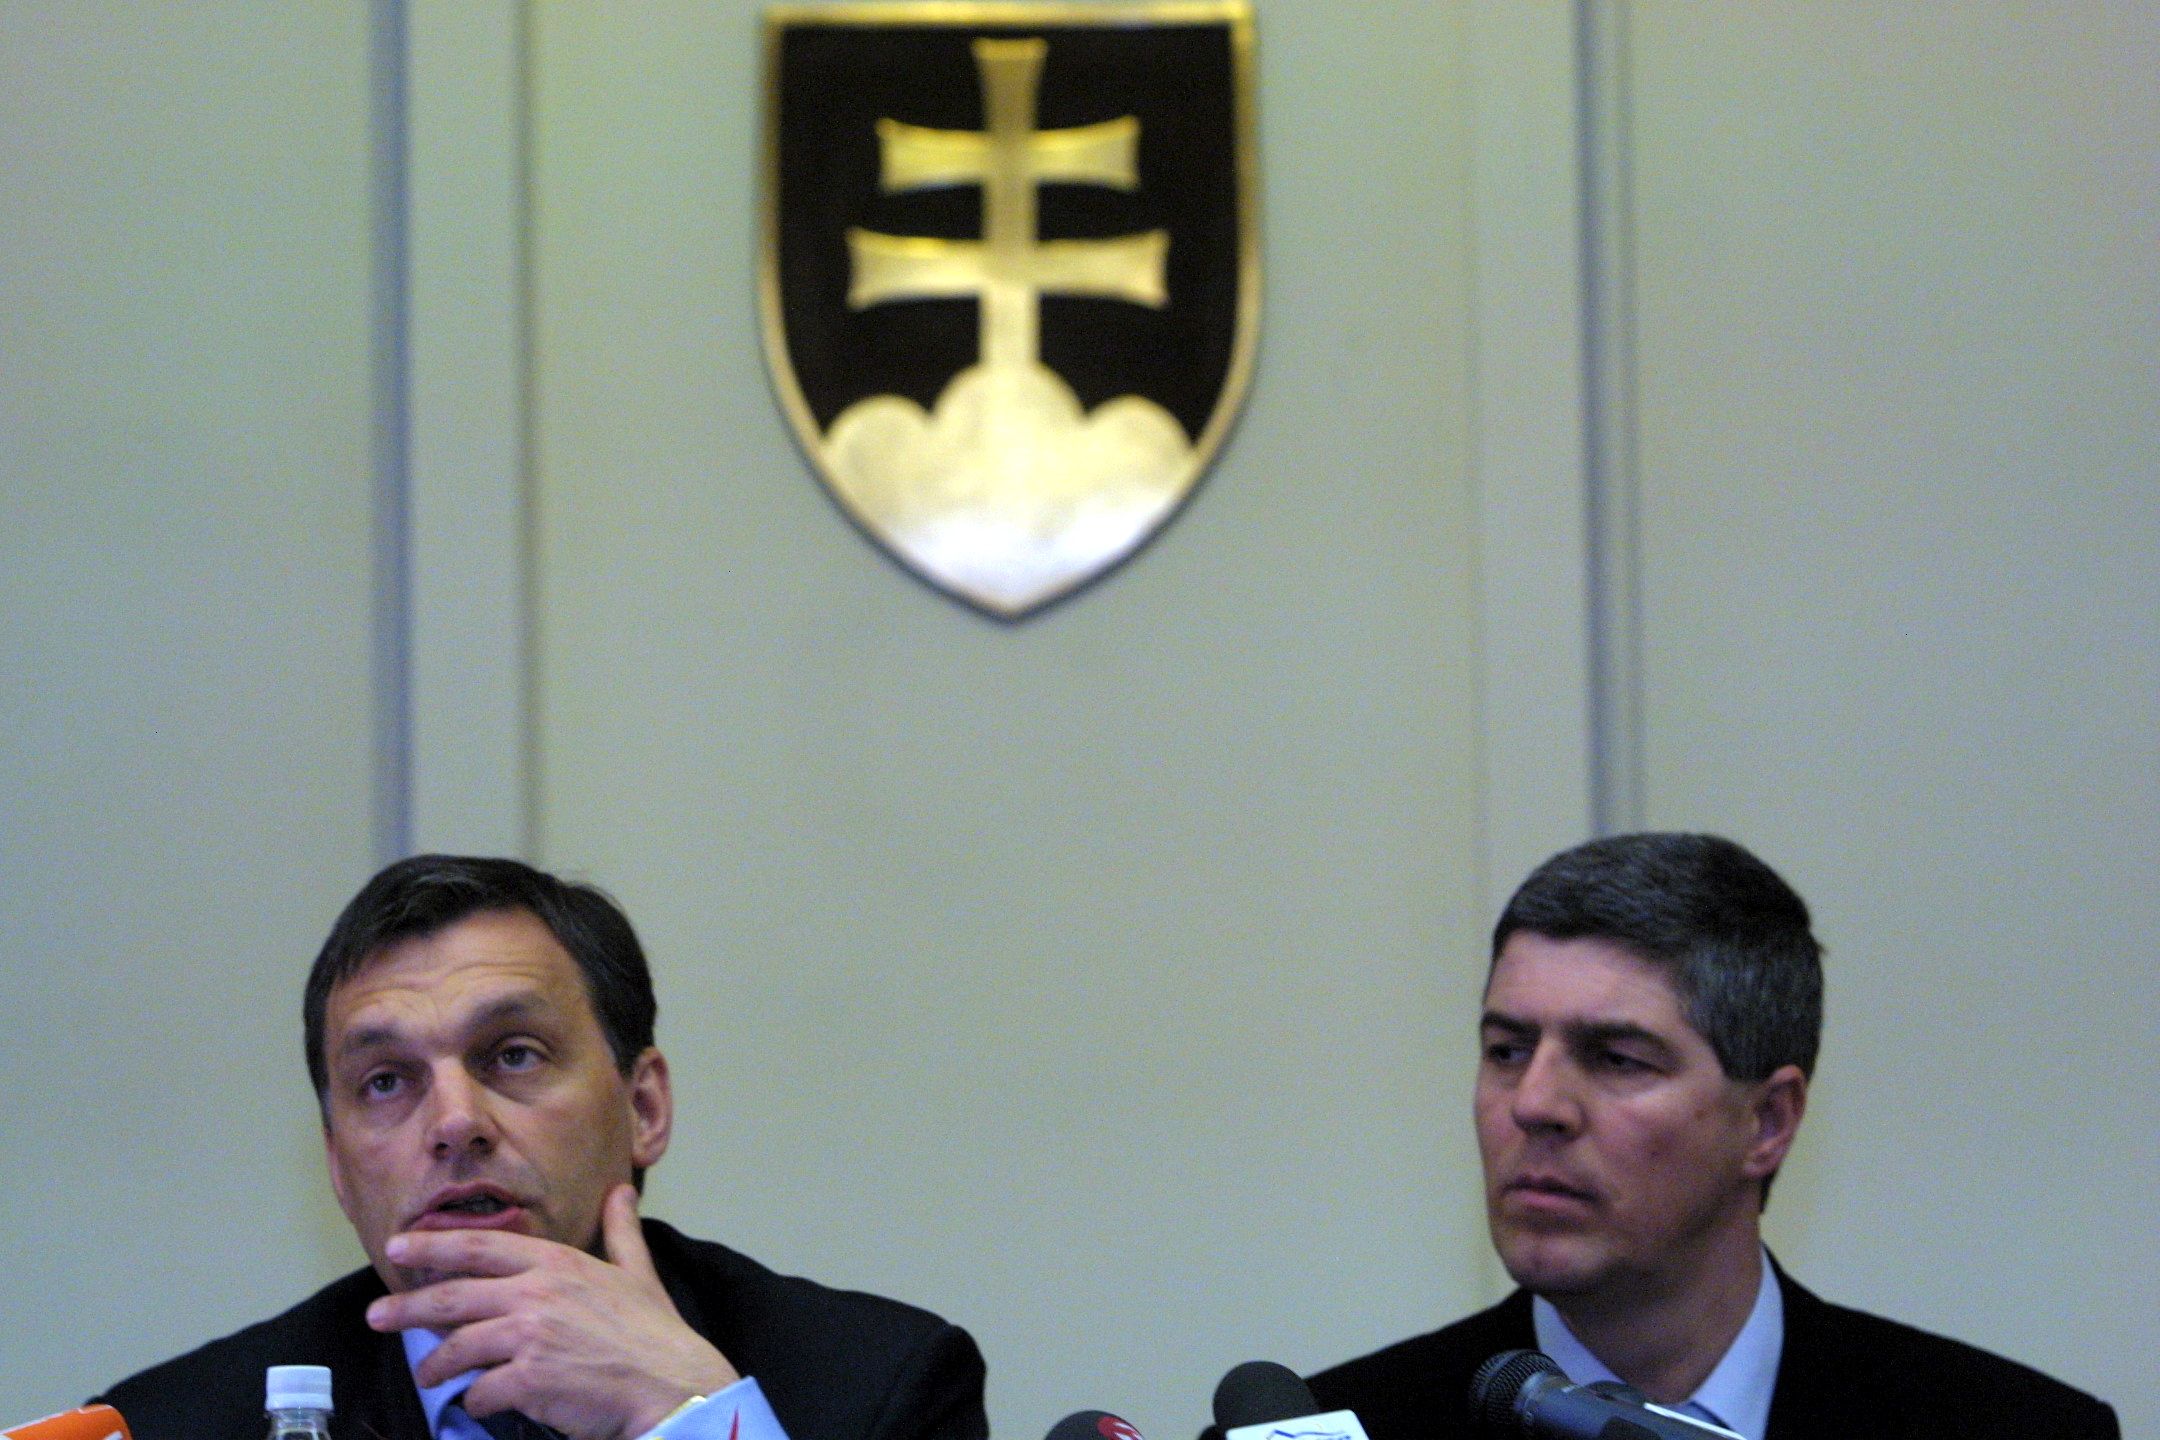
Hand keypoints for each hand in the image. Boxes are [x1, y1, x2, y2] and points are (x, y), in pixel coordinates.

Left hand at [366, 1185, 741, 1439]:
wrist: (670, 1384)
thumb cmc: (654, 1332)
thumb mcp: (638, 1272)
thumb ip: (620, 1231)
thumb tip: (622, 1191)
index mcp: (558, 1264)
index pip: (481, 1247)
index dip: (434, 1246)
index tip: (398, 1248)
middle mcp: (537, 1294)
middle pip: (454, 1295)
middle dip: (408, 1306)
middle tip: (376, 1316)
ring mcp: (531, 1337)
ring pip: (459, 1347)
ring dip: (436, 1365)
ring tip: (427, 1376)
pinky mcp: (529, 1380)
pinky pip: (480, 1391)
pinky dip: (474, 1399)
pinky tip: (478, 1402)